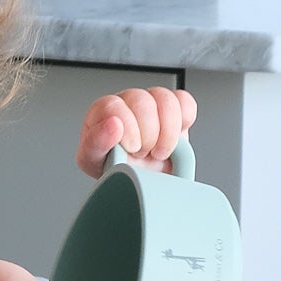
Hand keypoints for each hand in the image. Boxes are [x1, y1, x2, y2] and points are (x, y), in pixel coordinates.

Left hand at [76, 86, 198, 176]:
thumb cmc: (115, 167)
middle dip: (146, 134)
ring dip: (167, 132)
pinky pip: (185, 102)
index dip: (126, 128)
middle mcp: (127, 102)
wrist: (140, 179)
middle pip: (142, 101)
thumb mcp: (95, 161)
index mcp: (103, 111)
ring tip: (158, 151)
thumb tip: (112, 126)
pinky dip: (184, 121)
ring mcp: (153, 102)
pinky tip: (175, 139)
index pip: (113, 105)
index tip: (132, 148)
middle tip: (142, 153)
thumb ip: (96, 143)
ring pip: (166, 100)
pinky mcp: (175, 107)